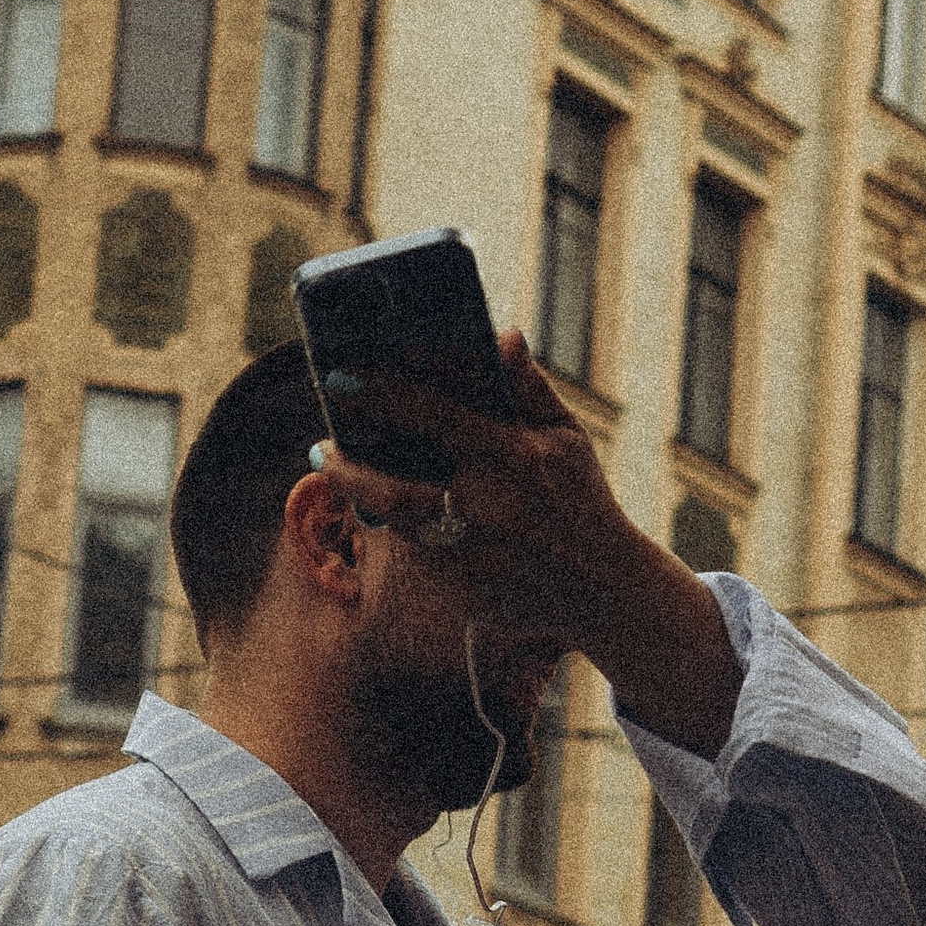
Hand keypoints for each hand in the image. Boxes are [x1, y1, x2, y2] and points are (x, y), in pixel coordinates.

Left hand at [317, 336, 627, 646]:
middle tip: (321, 447)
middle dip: (350, 466)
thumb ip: (529, 386)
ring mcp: (479, 553)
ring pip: (399, 525)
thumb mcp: (566, 436)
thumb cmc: (580, 498)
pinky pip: (417, 554)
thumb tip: (503, 335)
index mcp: (518, 456)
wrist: (603, 588)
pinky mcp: (470, 589)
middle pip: (399, 487)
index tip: (338, 378)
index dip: (383, 396)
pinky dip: (392, 528)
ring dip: (360, 497)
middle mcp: (494, 506)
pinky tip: (374, 509)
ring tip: (335, 472)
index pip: (438, 417)